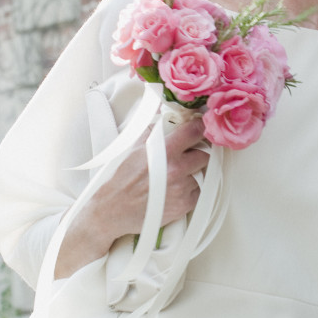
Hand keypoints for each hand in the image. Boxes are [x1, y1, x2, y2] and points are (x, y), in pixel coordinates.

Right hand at [57, 117, 208, 276]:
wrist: (113, 209)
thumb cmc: (121, 177)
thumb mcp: (134, 147)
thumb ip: (152, 129)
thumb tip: (161, 108)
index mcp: (164, 152)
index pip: (194, 132)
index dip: (200, 128)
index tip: (201, 128)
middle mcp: (176, 170)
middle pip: (205, 155)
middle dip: (199, 153)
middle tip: (189, 155)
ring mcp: (182, 189)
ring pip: (202, 174)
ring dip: (194, 173)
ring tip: (178, 175)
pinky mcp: (184, 206)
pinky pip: (198, 192)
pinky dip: (191, 190)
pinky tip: (176, 189)